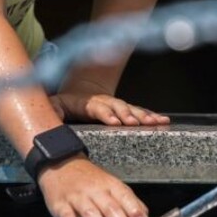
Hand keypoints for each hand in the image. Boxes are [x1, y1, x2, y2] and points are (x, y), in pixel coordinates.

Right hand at [37, 156, 149, 216]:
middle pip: (111, 208)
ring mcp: (77, 197)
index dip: (135, 211)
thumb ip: (128, 202)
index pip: (125, 197)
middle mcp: (95, 191)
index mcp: (110, 186)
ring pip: (90, 212)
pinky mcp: (60, 205)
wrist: (60, 165)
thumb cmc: (89, 180)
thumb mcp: (111, 185)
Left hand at [49, 91, 169, 125]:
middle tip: (136, 123)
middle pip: (118, 107)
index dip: (107, 113)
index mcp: (88, 102)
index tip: (114, 121)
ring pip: (131, 109)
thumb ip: (54, 109)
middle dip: (128, 115)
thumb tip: (54, 114)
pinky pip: (139, 112)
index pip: (98, 107)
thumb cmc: (65, 103)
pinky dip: (151, 116)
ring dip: (143, 115)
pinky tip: (163, 120)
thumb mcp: (55, 104)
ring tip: (156, 122)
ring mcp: (116, 105)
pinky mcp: (124, 110)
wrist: (79, 93)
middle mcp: (105, 102)